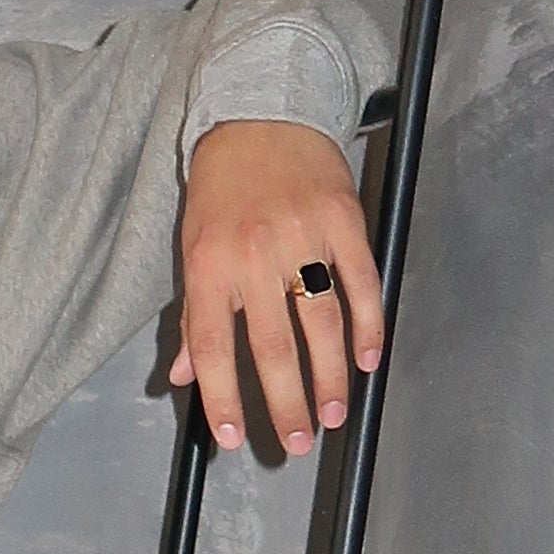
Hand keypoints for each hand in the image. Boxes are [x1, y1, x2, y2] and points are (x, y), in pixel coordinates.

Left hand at [170, 120, 385, 457]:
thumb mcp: (192, 244)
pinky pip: (360, 283)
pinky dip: (368, 327)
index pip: (212, 347)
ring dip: (328, 378)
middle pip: (271, 347)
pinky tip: (367, 361)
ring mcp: (301, 236)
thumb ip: (194, 313)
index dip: (222, 398)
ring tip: (331, 415)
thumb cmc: (222, 185)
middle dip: (284, 404)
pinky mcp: (343, 219)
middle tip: (296, 442)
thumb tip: (184, 374)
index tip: (233, 439)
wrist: (261, 111)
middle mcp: (252, 254)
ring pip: (320, 324)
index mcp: (208, 264)